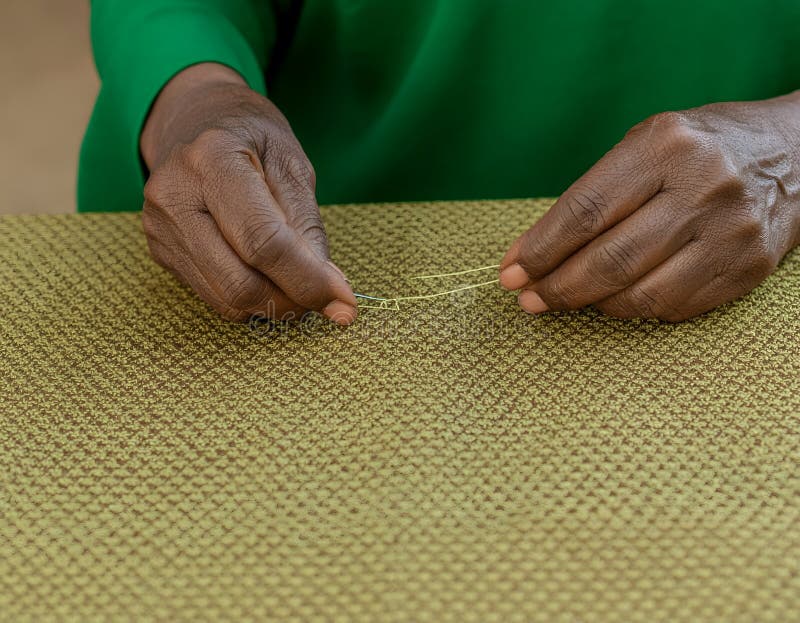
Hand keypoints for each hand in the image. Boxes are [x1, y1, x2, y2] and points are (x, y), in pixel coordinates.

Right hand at [140, 63, 356, 324]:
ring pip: (226, 298)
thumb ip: (308, 226)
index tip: (345, 303)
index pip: (263, 241)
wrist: (195, 122)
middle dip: (292, 301)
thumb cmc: (252, 139)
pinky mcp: (161, 251)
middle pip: (240, 280)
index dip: (307, 279)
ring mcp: (161, 227)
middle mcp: (175, 195)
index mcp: (212, 159)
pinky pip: (213, 296)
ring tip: (300, 287)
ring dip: (274, 305)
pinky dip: (252, 300)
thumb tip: (331, 289)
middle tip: (327, 300)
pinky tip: (270, 280)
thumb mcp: (292, 164)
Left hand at [500, 95, 799, 320]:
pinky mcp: (747, 269)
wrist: (796, 158)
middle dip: (556, 287)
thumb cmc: (698, 150)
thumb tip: (533, 251)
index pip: (585, 211)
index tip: (510, 272)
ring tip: (563, 299)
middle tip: (527, 298)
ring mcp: (729, 232)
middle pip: (609, 259)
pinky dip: (631, 309)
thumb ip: (593, 193)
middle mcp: (703, 187)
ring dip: (589, 305)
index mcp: (665, 146)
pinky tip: (612, 300)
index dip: (540, 249)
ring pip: (639, 294)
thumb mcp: (645, 145)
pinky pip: (672, 307)